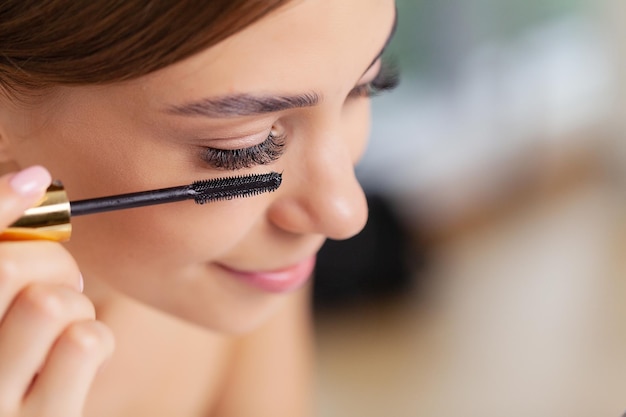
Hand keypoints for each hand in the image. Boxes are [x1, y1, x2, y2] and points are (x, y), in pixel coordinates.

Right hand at [0, 166, 113, 416]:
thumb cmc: (17, 363)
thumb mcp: (6, 309)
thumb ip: (8, 255)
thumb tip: (36, 176)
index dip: (1, 205)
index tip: (36, 180)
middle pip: (9, 267)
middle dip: (52, 262)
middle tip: (62, 284)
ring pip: (50, 302)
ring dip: (74, 306)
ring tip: (66, 328)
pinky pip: (86, 341)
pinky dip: (97, 339)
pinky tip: (80, 361)